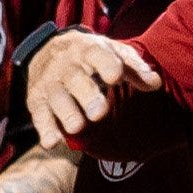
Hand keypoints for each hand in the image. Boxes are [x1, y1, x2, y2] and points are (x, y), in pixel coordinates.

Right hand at [25, 28, 157, 144]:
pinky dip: (45, 129)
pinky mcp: (36, 101)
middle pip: (75, 79)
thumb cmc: (90, 57)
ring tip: (77, 128)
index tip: (116, 77)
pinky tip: (53, 142)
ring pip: (56, 97)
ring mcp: (50, 83)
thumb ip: (135, 69)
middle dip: (87, 95)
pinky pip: (39, 115)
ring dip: (66, 113)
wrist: (46, 50)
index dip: (106, 65)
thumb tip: (155, 83)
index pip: (97, 55)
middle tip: (100, 113)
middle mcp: (67, 66)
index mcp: (89, 50)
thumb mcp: (113, 54)